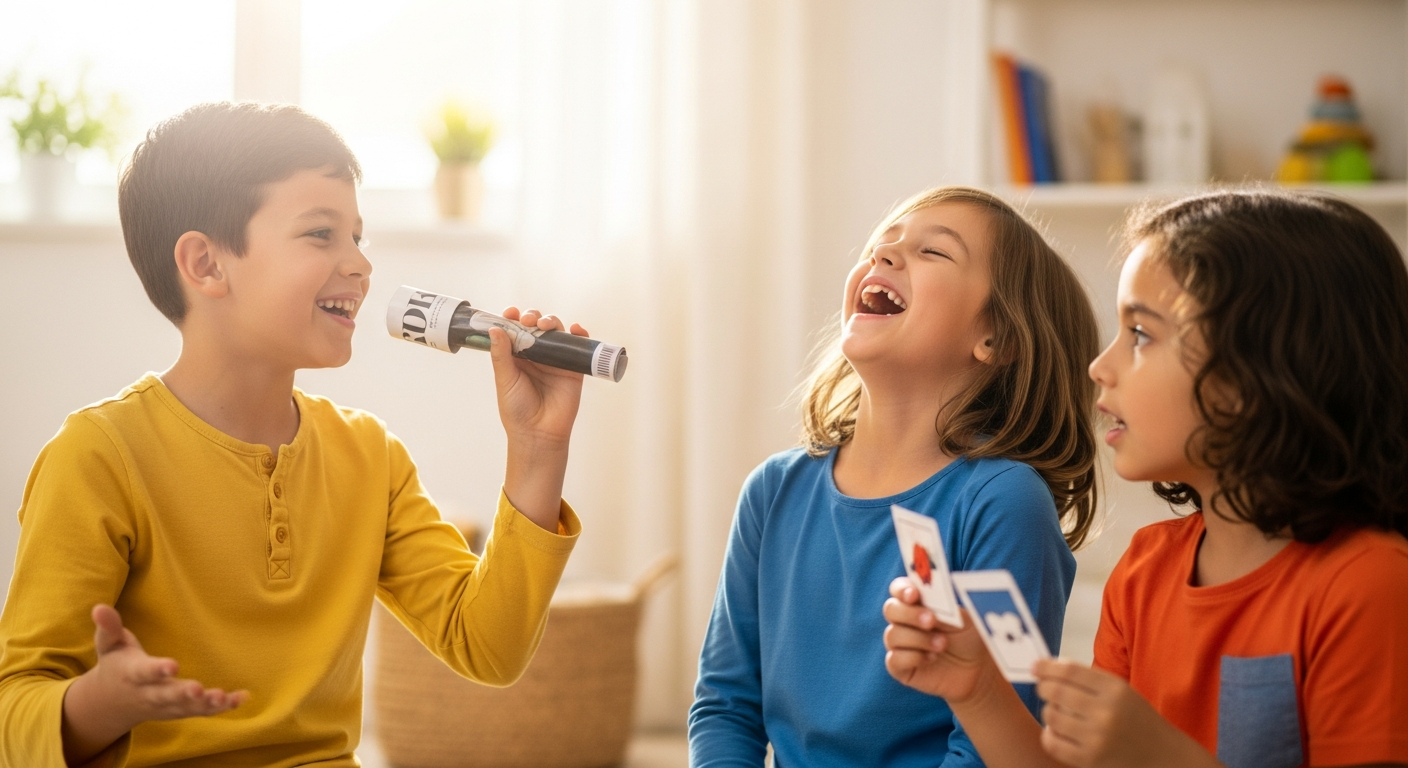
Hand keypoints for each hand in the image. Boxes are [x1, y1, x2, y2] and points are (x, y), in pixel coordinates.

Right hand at [61, 605, 248, 763]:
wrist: (111, 703)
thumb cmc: (116, 665)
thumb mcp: (109, 645)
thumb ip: (108, 627)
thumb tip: (99, 607)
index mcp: (132, 675)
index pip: (145, 673)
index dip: (157, 670)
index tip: (172, 665)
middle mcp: (149, 694)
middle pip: (167, 695)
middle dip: (182, 693)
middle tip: (198, 689)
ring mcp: (165, 706)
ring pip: (186, 708)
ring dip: (205, 704)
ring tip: (223, 698)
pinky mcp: (179, 711)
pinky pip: (201, 712)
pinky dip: (221, 707)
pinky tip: (241, 698)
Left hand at [489, 307, 587, 446]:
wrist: (538, 433)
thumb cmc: (517, 410)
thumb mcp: (505, 380)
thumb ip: (501, 355)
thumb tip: (495, 329)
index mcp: (516, 357)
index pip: (514, 330)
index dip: (513, 318)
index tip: (510, 313)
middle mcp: (536, 355)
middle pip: (536, 326)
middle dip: (532, 317)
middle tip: (528, 321)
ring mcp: (555, 360)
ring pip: (556, 332)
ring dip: (552, 322)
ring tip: (545, 325)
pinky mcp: (573, 368)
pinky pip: (578, 346)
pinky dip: (579, 334)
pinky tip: (575, 329)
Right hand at [882, 577, 999, 702]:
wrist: (976, 668)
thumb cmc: (968, 637)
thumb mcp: (962, 619)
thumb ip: (944, 608)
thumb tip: (930, 604)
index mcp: (917, 602)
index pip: (898, 589)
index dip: (902, 589)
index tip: (914, 594)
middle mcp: (903, 621)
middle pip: (890, 609)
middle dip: (910, 614)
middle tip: (931, 620)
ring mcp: (899, 644)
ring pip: (893, 635)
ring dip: (919, 639)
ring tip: (942, 644)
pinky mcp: (898, 667)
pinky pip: (894, 660)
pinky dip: (914, 658)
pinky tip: (932, 658)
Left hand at [1034, 659, 1215, 767]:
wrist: (1163, 757)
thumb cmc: (1137, 721)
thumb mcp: (1122, 692)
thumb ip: (1089, 679)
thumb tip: (1049, 666)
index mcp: (1116, 690)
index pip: (1070, 670)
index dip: (1047, 667)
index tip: (1036, 666)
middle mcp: (1106, 713)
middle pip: (1056, 691)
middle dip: (1043, 687)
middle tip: (1044, 688)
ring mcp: (1097, 739)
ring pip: (1051, 716)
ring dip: (1048, 711)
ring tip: (1057, 712)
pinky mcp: (1088, 760)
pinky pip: (1052, 742)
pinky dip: (1049, 734)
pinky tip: (1058, 731)